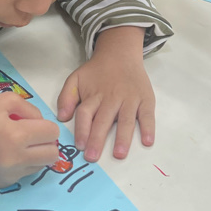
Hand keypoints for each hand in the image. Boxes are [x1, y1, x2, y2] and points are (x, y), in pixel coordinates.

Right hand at [0, 91, 58, 187]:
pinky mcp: (4, 183)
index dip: (46, 126)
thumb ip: (31, 109)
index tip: (33, 124)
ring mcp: (10, 174)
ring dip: (36, 155)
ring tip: (18, 146)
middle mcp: (16, 159)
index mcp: (16, 135)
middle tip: (32, 136)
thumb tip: (44, 125)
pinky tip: (6, 156)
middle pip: (53, 154)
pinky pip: (26, 174)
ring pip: (42, 166)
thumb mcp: (4, 100)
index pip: (52, 133)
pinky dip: (22, 164)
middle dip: (46, 143)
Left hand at [56, 26, 153, 161]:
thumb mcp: (76, 79)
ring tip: (119, 154)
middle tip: (93, 157)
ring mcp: (130, 99)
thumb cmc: (97, 72)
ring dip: (122, 137)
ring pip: (125, 120)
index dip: (81, 130)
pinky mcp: (145, 99)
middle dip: (98, 139)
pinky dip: (148, 128)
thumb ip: (66, 97)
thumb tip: (62, 117)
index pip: (85, 114)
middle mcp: (112, 98)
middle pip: (103, 120)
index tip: (80, 146)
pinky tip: (147, 141)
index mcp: (94, 96)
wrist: (120, 53)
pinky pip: (147, 115)